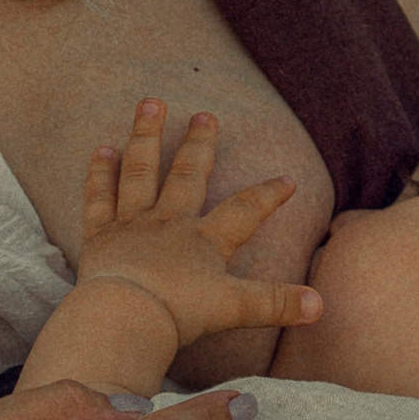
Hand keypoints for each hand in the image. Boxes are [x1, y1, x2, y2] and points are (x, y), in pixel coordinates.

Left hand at [71, 102, 322, 356]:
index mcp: (204, 240)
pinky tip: (100, 151)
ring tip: (150, 103)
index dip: (268, 195)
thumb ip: (276, 303)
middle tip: (206, 114)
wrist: (125, 316)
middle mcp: (169, 222)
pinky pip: (99, 198)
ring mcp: (132, 224)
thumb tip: (319, 305)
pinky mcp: (100, 236)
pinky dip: (100, 175)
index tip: (288, 179)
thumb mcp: (235, 309)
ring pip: (141, 171)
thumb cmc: (178, 314)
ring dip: (147, 136)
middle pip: (187, 175)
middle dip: (200, 145)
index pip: (244, 211)